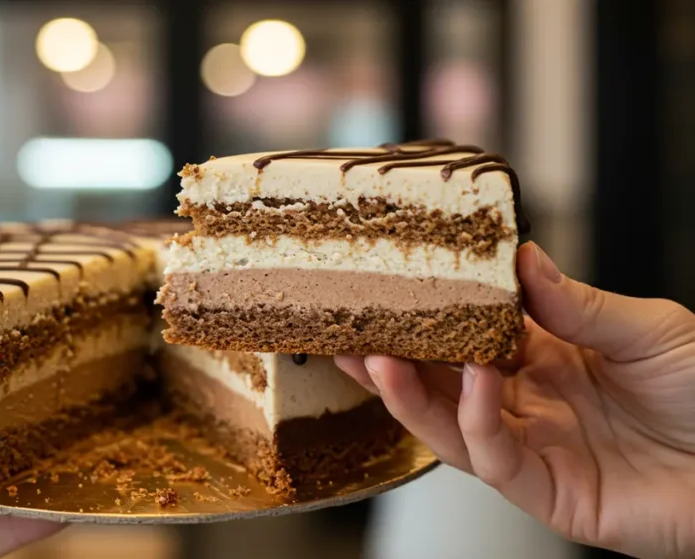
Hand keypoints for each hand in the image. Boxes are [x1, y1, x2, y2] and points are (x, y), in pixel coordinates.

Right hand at [336, 241, 694, 558]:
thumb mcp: (649, 329)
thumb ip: (576, 303)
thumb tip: (520, 257)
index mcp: (545, 358)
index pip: (467, 334)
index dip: (426, 314)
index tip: (390, 285)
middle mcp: (528, 403)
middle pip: (441, 383)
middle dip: (391, 359)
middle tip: (349, 329)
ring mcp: (534, 450)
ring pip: (450, 425)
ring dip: (409, 395)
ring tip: (376, 358)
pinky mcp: (547, 494)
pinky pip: (494, 459)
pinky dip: (476, 421)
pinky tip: (475, 381)